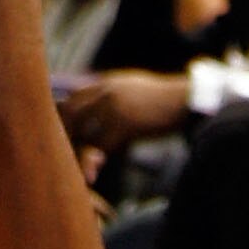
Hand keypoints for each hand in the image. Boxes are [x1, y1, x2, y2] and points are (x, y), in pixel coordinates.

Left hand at [55, 69, 192, 156]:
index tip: (63, 133)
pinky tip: (99, 166)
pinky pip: (102, 145)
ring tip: (81, 164)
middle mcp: (106, 91)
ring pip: (84, 131)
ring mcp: (114, 107)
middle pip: (71, 112)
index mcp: (107, 83)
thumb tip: (99, 104)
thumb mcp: (134, 87)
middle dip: (66, 132)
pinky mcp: (125, 124)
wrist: (185, 100)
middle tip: (65, 152)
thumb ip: (114, 93)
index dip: (66, 116)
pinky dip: (99, 158)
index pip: (74, 97)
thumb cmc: (163, 99)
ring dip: (80, 150)